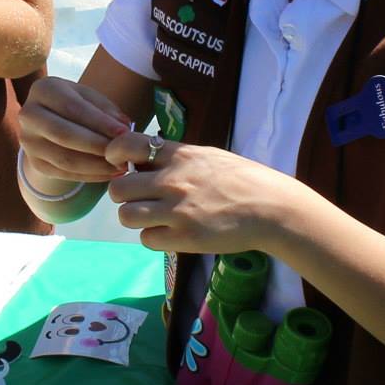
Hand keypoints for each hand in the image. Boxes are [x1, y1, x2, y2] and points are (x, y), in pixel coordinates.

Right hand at [18, 77, 134, 184]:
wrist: (49, 120)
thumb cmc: (76, 104)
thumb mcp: (89, 98)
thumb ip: (106, 110)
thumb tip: (124, 128)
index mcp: (43, 90)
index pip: (71, 107)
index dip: (99, 121)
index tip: (124, 132)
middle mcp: (29, 115)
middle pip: (63, 134)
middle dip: (96, 145)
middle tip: (122, 153)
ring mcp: (29, 142)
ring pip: (64, 159)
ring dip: (96, 165)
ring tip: (121, 166)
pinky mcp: (35, 163)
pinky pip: (64, 174)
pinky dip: (91, 176)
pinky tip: (110, 173)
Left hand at [104, 136, 321, 254]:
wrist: (270, 208)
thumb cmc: (241, 179)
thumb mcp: (207, 156)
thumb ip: (174, 158)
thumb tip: (143, 161)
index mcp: (178, 155)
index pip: (126, 145)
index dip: (114, 155)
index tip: (119, 164)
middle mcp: (172, 180)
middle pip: (118, 188)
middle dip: (124, 195)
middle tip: (139, 199)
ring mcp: (177, 210)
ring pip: (126, 216)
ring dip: (135, 218)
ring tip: (153, 218)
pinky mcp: (184, 237)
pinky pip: (146, 239)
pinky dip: (154, 238)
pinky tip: (169, 233)